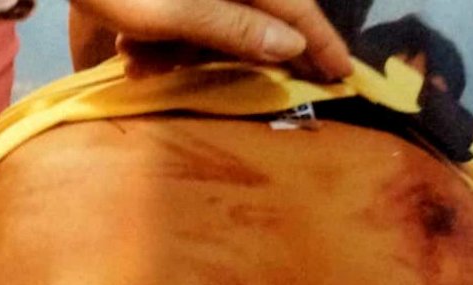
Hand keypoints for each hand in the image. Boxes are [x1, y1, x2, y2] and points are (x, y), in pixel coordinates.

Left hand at [70, 0, 351, 78]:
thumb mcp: (174, 8)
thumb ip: (233, 25)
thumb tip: (292, 45)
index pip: (296, 7)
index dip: (321, 42)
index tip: (344, 73)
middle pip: (253, 21)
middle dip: (229, 59)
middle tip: (231, 88)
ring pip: (212, 28)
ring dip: (180, 53)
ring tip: (139, 59)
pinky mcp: (177, 0)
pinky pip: (184, 22)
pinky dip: (159, 40)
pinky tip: (129, 47)